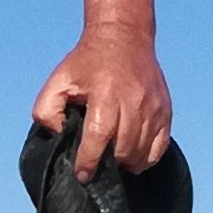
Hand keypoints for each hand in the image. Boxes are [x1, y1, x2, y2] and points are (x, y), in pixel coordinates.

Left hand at [31, 28, 172, 177]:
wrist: (123, 37)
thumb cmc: (88, 62)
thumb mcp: (58, 79)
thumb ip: (47, 110)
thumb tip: (57, 134)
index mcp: (105, 94)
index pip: (99, 137)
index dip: (89, 161)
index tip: (82, 175)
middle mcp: (133, 101)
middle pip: (122, 149)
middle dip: (107, 164)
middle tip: (96, 165)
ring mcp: (153, 108)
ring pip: (141, 152)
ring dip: (125, 163)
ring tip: (112, 161)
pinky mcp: (165, 111)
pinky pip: (159, 148)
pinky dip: (145, 159)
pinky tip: (132, 158)